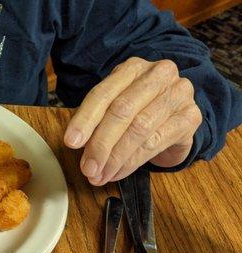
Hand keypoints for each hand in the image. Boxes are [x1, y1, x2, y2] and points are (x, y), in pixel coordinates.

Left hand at [63, 57, 201, 184]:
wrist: (176, 119)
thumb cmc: (139, 111)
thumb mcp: (115, 107)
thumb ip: (97, 120)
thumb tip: (77, 144)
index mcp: (132, 68)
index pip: (103, 93)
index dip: (85, 119)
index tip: (71, 142)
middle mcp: (158, 75)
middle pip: (121, 111)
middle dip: (100, 144)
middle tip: (88, 168)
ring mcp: (178, 94)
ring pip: (139, 129)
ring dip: (115, 158)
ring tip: (100, 175)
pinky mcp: (190, 117)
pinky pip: (155, 143)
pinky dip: (132, 162)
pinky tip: (118, 173)